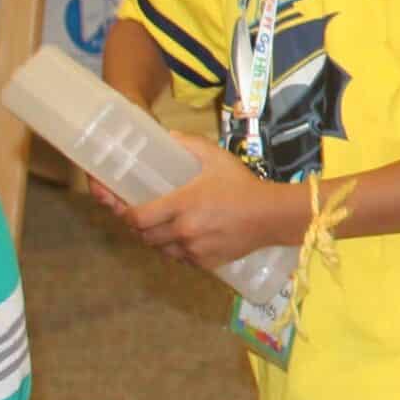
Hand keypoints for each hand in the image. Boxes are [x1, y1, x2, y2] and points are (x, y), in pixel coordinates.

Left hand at [117, 135, 302, 271]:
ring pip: (161, 250)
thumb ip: (191, 144)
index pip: (138, 217)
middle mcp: (183, 230)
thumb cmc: (243, 185)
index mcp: (181, 204)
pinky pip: (182, 260)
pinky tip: (188, 240)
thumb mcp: (218, 158)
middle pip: (145, 236)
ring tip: (166, 229)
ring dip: (159, 241)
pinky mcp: (205, 263)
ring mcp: (193, 250)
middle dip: (141, 228)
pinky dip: (179, 251)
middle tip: (146, 218)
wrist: (272, 215)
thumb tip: (169, 136)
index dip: (126, 214)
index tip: (127, 208)